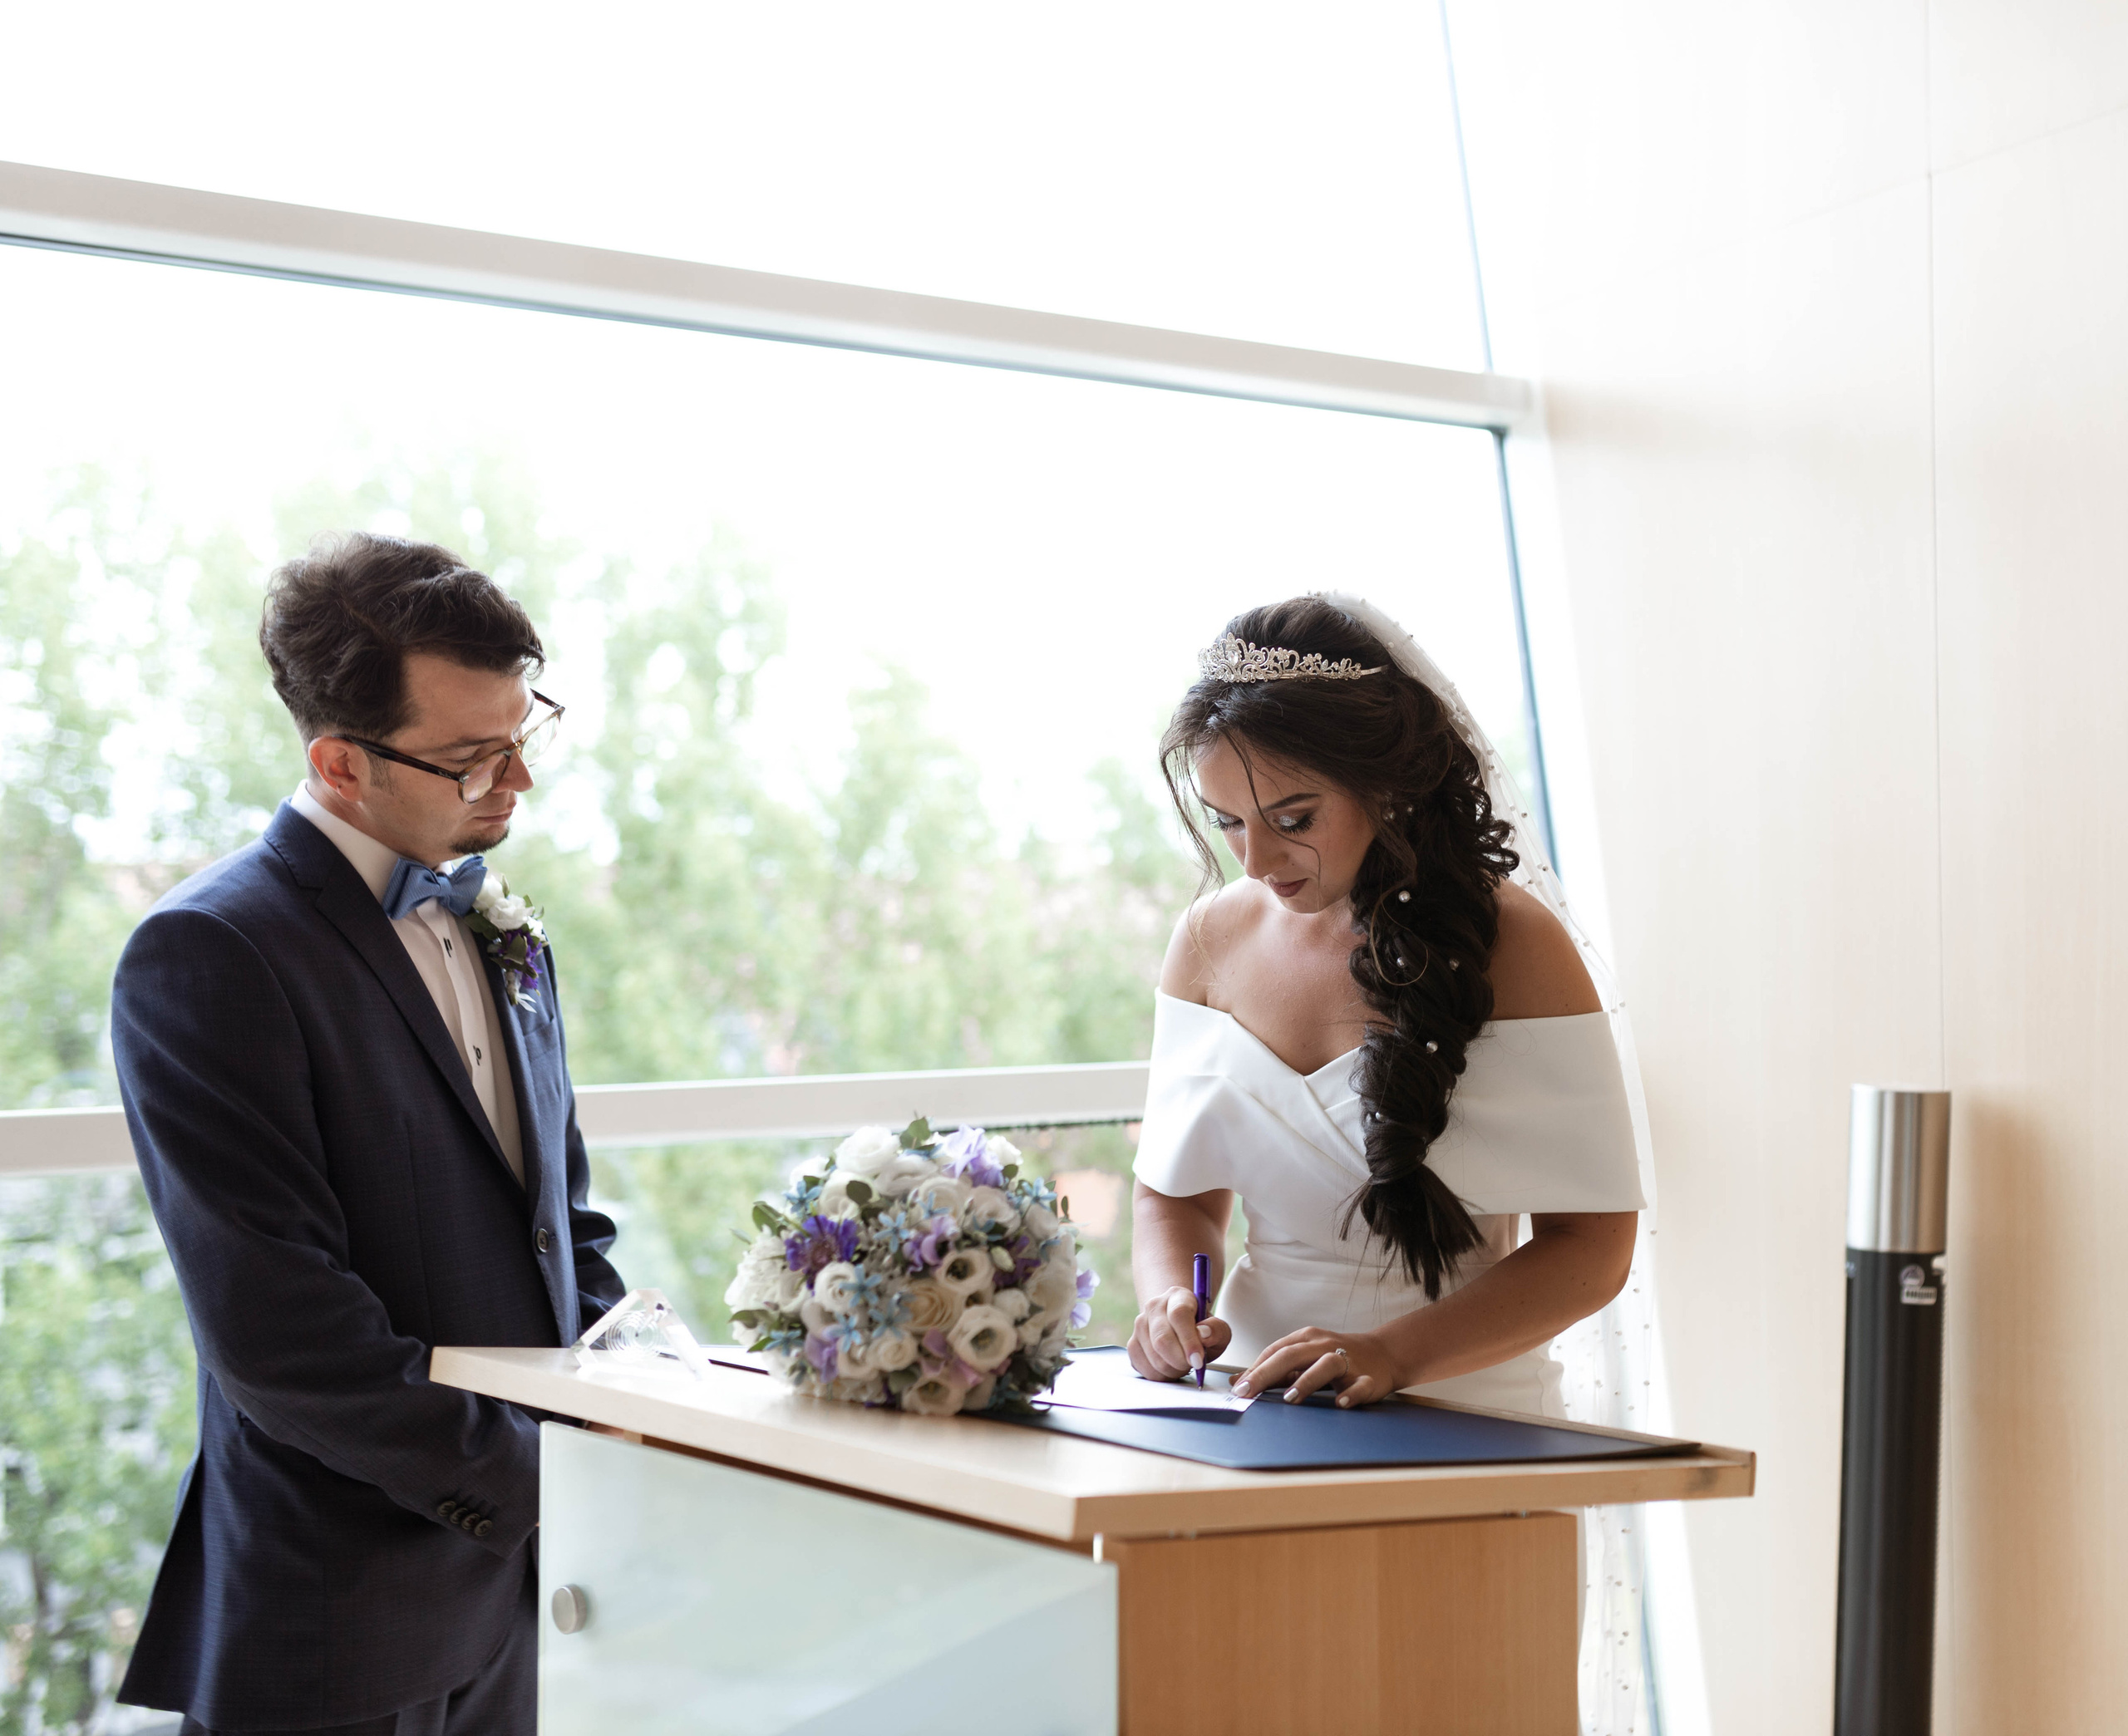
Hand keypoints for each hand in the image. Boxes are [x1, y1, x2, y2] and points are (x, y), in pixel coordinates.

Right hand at [1127, 1286, 1233, 1380]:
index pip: (1179, 1314)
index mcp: (1178, 1296)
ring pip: (1153, 1356)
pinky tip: (1170, 1368)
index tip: (1198, 1361)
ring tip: (1183, 1365)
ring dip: (1172, 1369)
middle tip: (1193, 1365)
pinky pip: (1143, 1366)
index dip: (1188, 1340)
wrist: (1180, 1328)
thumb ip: (1217, 1330)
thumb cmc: (1202, 1330)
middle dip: (1180, 1360)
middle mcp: (1154, 1306)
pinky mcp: (1132, 1343)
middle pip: (1162, 1339)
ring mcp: (1140, 1324)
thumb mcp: (1218, 1329)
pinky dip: (1160, 1375)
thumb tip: (1203, 1334)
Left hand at [1232, 1326, 1400, 1407]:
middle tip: (1249, 1392)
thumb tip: (1238, 1381)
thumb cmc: (1335, 1357)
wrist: (1384, 1353)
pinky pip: (1361, 1385)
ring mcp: (1348, 1361)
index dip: (1255, 1369)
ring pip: (1326, 1365)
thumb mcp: (1304, 1357)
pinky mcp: (1369, 1377)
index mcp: (1307, 1339)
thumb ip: (1274, 1369)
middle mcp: (1325, 1346)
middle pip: (1293, 1355)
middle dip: (1267, 1373)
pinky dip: (1351, 1393)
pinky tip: (1340, 1403)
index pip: (1275, 1351)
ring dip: (1307, 1380)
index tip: (1238, 1388)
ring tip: (1290, 1397)